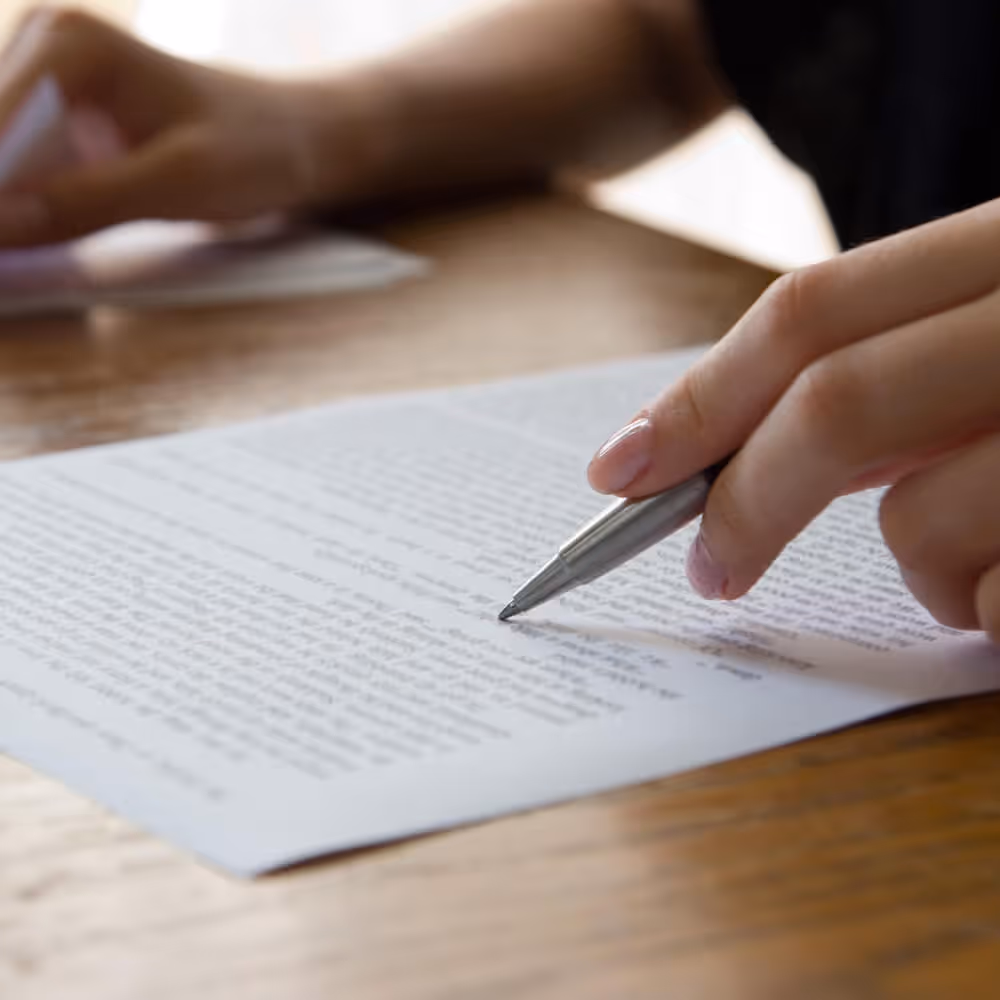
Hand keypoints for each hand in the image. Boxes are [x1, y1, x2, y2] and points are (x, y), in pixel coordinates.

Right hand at [0, 7, 370, 245]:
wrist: (296, 139)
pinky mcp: (60, 122)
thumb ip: (86, 201)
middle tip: (6, 268)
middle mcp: (42, 49)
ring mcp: (47, 84)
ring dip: (6, 218)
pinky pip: (20, 174)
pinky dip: (20, 213)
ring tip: (14, 265)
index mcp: (66, 44)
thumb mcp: (179, 181)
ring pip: (1, 163)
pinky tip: (23, 250)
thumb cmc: (255, 150)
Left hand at [588, 197, 999, 639]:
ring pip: (917, 521)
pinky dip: (983, 613)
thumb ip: (882, 380)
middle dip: (746, 501)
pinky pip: (991, 599)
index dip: (698, 397)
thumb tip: (731, 454)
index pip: (812, 311)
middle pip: (834, 402)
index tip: (619, 467)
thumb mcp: (988, 353)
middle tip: (707, 569)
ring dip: (919, 572)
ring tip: (976, 575)